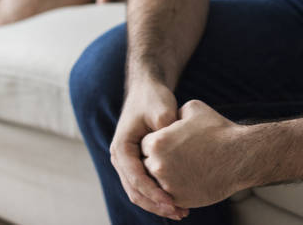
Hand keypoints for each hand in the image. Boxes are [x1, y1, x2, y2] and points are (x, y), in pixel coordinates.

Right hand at [110, 79, 189, 219]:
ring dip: (158, 204)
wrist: (147, 91)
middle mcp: (120, 158)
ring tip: (181, 212)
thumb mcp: (162, 110)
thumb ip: (167, 130)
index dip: (154, 193)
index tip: (173, 202)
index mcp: (122, 147)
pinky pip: (145, 185)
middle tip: (180, 213)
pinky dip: (159, 195)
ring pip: (139, 192)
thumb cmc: (154, 99)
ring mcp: (127, 162)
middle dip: (156, 205)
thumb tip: (173, 151)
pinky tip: (178, 201)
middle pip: (135, 191)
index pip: (136, 178)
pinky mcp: (137, 163)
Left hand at [140, 100, 245, 208]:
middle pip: (148, 163)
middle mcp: (158, 166)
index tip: (168, 141)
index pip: (145, 144)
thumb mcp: (194, 109)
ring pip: (157, 181)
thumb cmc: (218, 130)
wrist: (240, 156)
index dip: (157, 141)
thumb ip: (175, 114)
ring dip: (165, 175)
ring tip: (181, 167)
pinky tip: (189, 178)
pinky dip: (176, 188)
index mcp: (157, 143)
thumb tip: (171, 118)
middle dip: (158, 159)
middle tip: (174, 155)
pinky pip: (169, 194)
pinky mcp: (180, 199)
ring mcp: (168, 185)